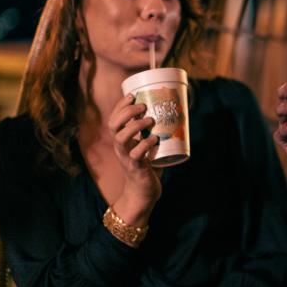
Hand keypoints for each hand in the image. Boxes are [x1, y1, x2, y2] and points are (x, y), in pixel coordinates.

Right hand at [108, 94, 162, 219]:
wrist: (142, 192)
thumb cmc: (148, 166)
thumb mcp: (147, 146)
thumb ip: (153, 132)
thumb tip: (173, 113)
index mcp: (121, 140)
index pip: (114, 118)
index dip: (120, 105)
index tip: (133, 95)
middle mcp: (120, 147)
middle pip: (113, 125)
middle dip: (127, 112)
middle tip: (143, 106)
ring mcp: (126, 157)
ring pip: (121, 138)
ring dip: (135, 126)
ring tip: (150, 120)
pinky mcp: (135, 167)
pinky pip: (136, 154)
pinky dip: (145, 145)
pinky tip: (155, 140)